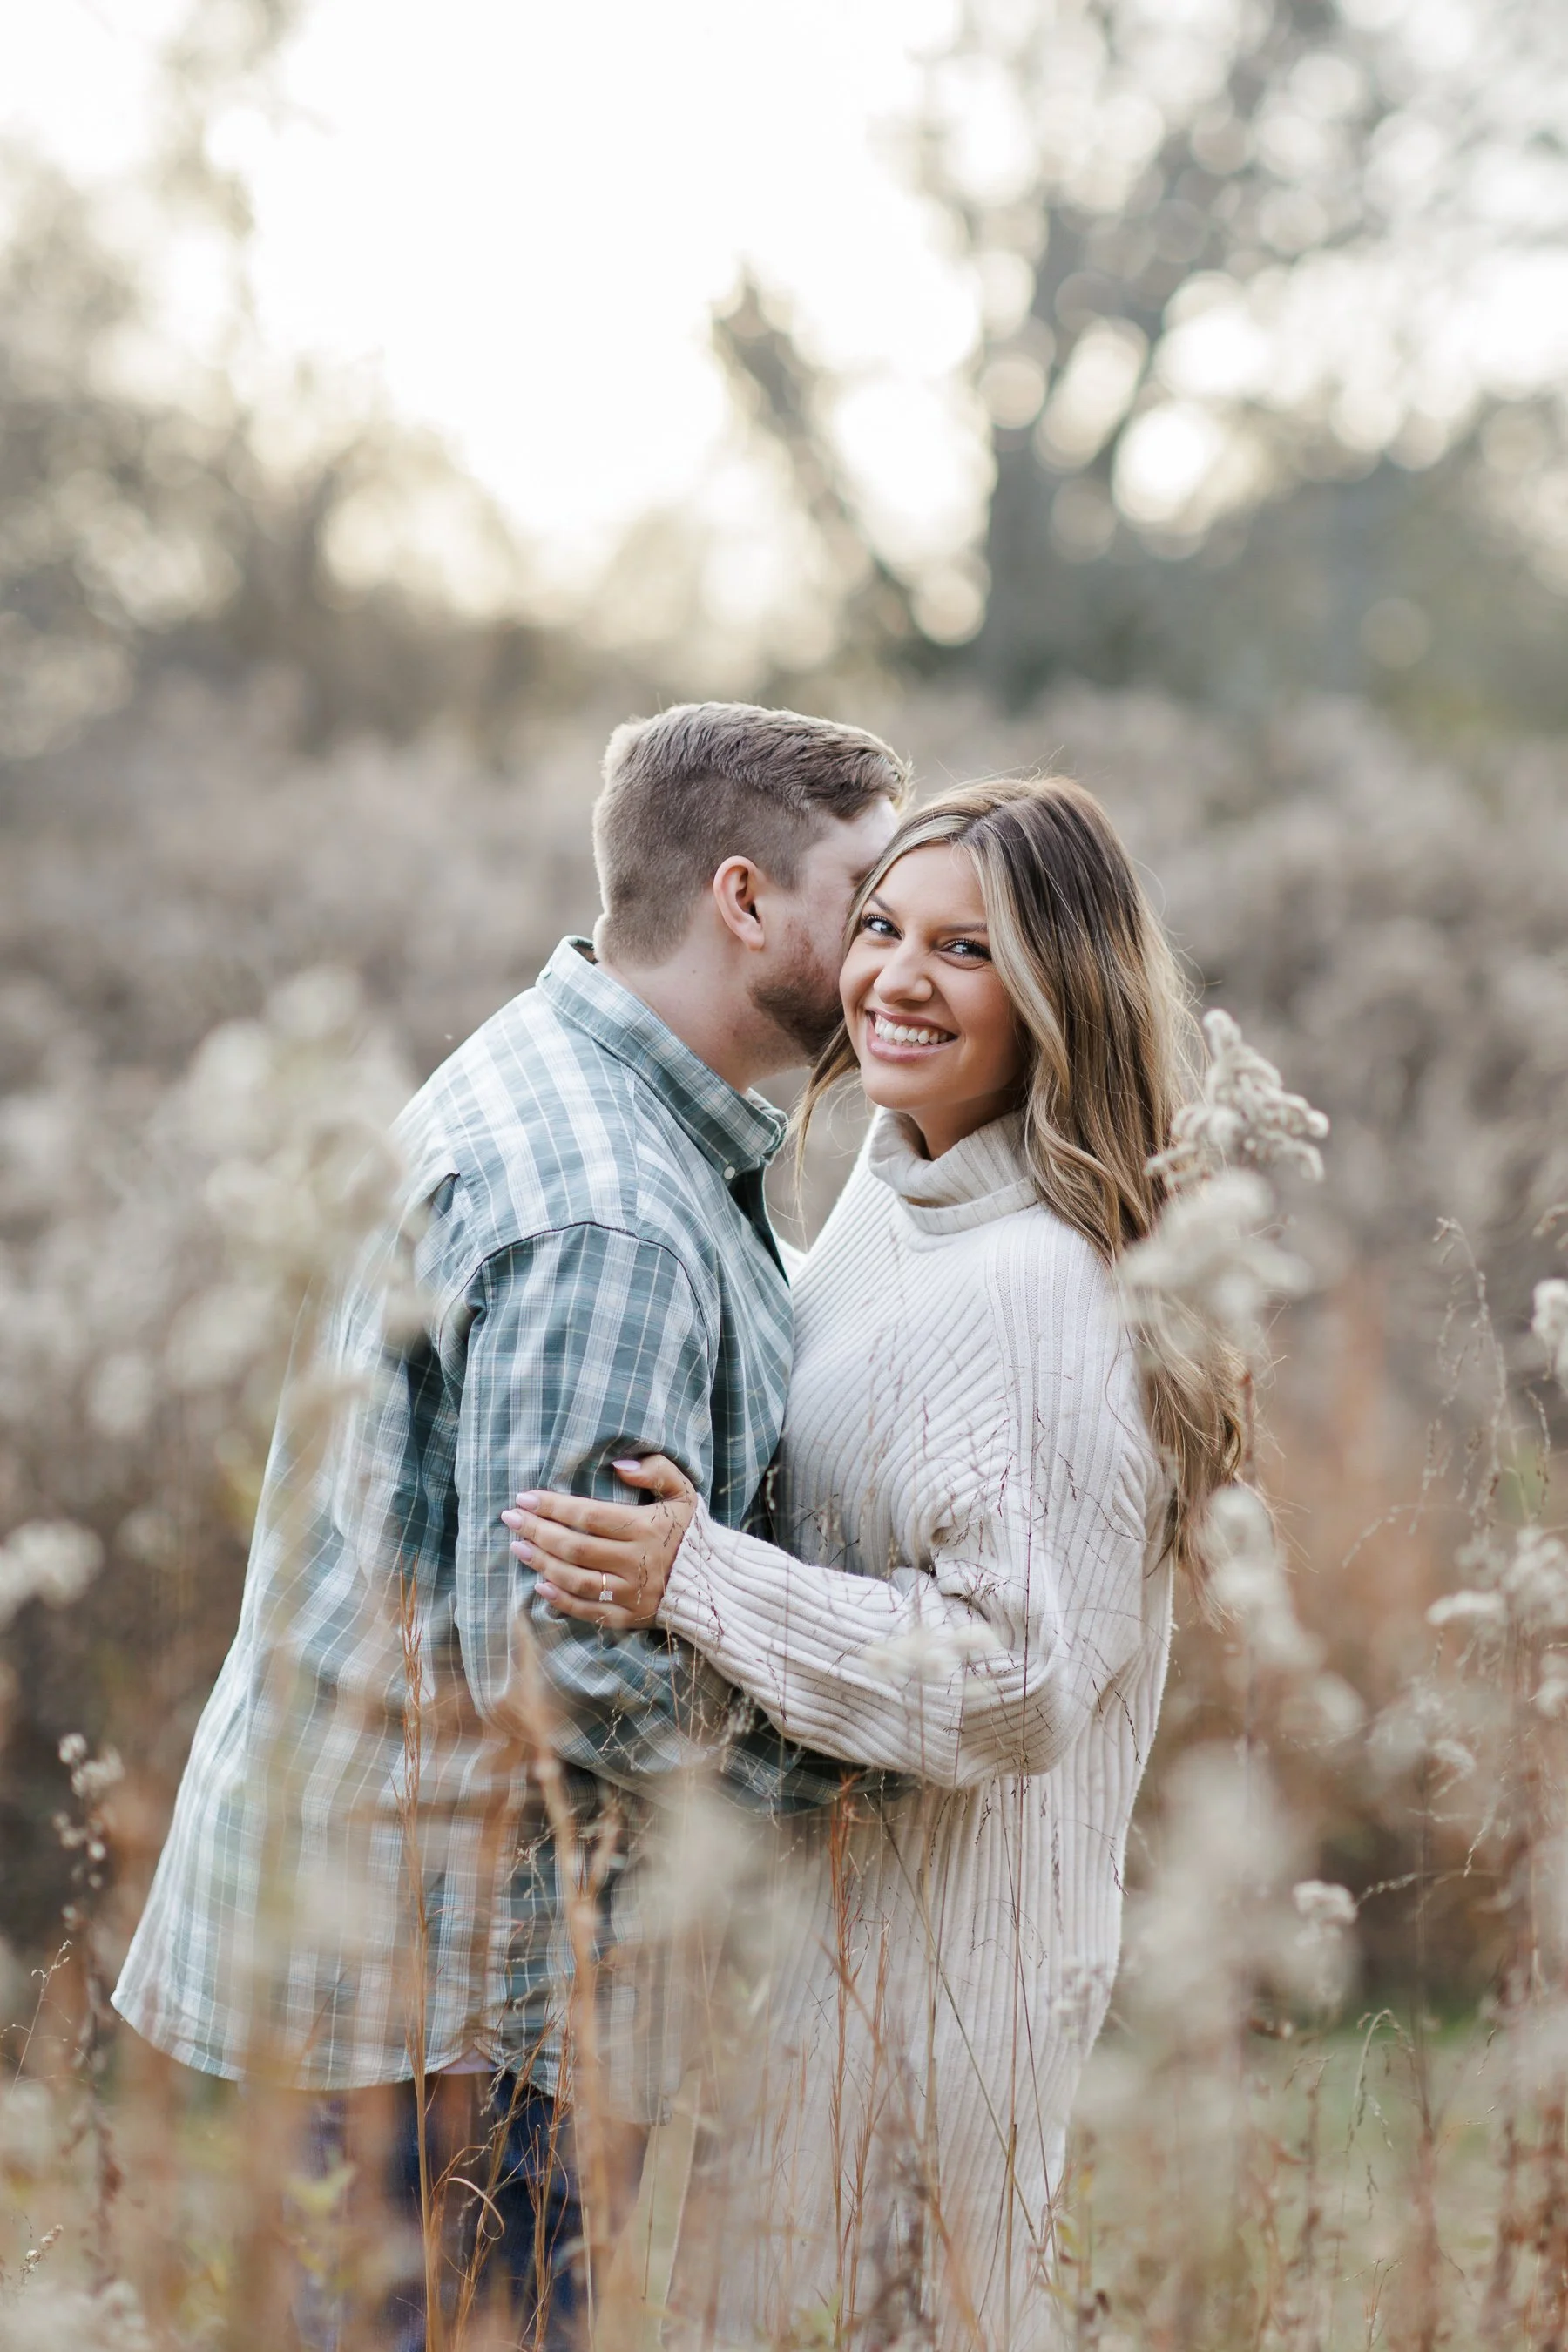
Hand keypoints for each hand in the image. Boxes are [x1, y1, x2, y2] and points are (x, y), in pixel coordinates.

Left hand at [501, 1454, 695, 1631]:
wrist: (714, 1582)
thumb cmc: (690, 1532)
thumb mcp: (684, 1492)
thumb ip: (656, 1470)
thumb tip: (618, 1465)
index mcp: (645, 1528)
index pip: (589, 1515)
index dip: (553, 1506)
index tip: (525, 1497)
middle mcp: (635, 1562)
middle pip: (575, 1547)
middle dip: (537, 1531)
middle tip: (510, 1519)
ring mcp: (631, 1593)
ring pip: (576, 1580)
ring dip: (541, 1564)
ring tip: (517, 1547)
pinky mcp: (628, 1617)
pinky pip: (588, 1612)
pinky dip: (561, 1600)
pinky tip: (540, 1585)